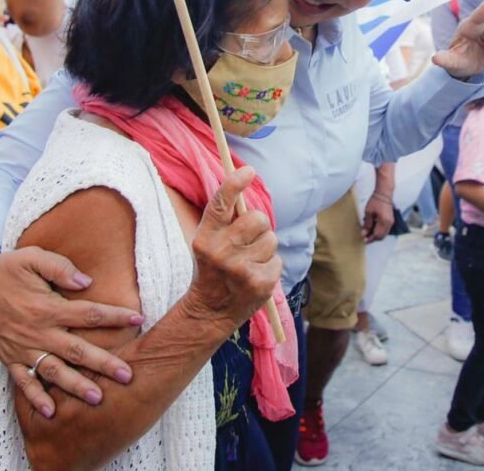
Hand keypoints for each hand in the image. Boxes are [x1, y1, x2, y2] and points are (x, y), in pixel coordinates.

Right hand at [0, 242, 143, 416]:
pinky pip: (23, 381)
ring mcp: (23, 348)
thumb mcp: (33, 257)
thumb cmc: (8, 268)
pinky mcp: (10, 358)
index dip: (115, 317)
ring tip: (97, 398)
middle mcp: (38, 331)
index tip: (138, 319)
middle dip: (104, 364)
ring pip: (54, 371)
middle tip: (128, 376)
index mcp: (48, 307)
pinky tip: (50, 412)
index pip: (89, 314)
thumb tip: (86, 281)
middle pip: (77, 350)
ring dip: (75, 385)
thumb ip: (60, 268)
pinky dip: (35, 398)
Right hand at [182, 167, 281, 334]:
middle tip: (249, 238)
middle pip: (258, 219)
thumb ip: (225, 222)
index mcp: (205, 238)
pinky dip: (270, 266)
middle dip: (259, 224)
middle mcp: (221, 252)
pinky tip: (255, 276)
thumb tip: (247, 193)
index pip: (221, 204)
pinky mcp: (260, 283)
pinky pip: (278, 260)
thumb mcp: (208, 244)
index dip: (234, 183)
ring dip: (265, 247)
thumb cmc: (213, 269)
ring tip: (250, 261)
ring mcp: (241, 269)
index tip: (248, 171)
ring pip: (271, 239)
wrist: (210, 311)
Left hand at [362, 194, 393, 241]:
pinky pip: (386, 229)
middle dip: (374, 238)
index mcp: (384, 222)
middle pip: (381, 236)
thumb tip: (364, 234)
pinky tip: (373, 228)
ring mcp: (391, 222)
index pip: (377, 235)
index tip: (364, 240)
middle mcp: (389, 224)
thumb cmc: (375, 201)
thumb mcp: (369, 213)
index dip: (370, 239)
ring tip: (368, 232)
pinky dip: (380, 231)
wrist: (384, 194)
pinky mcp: (391, 220)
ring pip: (384, 234)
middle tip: (365, 237)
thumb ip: (367, 224)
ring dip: (377, 235)